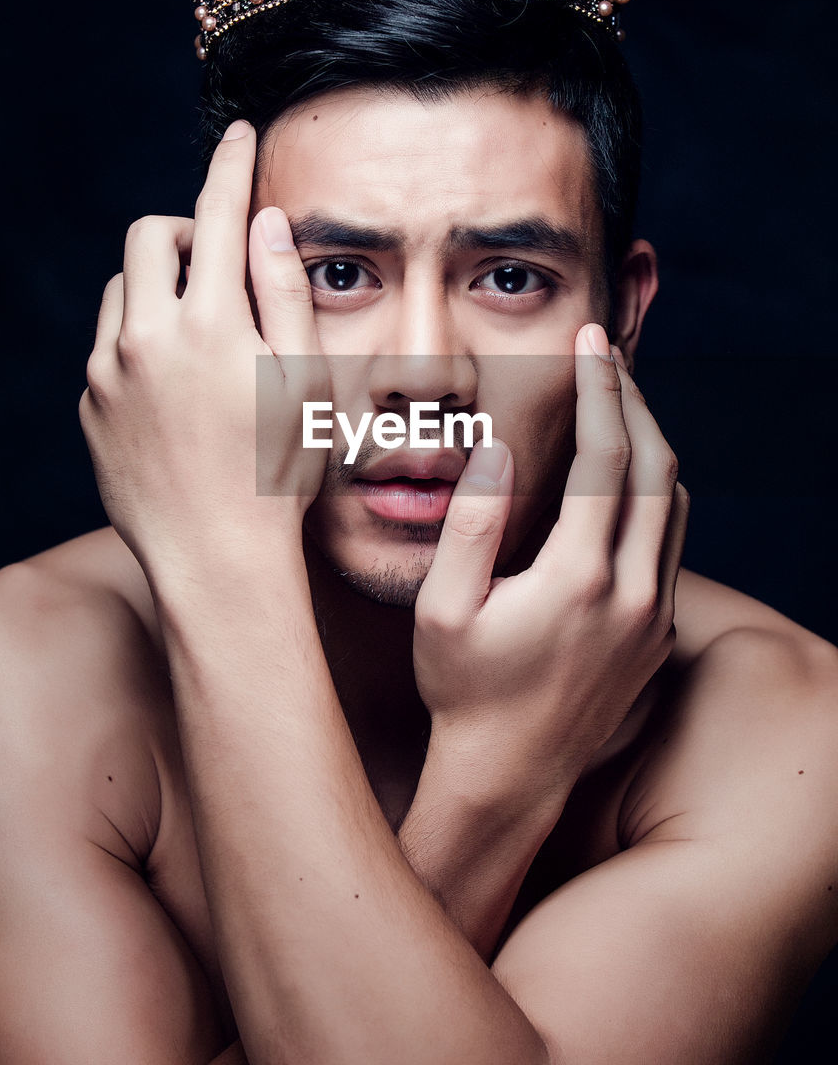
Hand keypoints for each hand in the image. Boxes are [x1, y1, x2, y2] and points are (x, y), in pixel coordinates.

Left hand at [79, 121, 328, 578]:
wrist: (218, 563)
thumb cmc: (280, 477)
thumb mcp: (305, 382)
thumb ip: (286, 293)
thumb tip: (265, 222)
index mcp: (213, 323)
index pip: (220, 213)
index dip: (233, 165)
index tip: (240, 135)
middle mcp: (148, 337)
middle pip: (150, 234)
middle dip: (186, 230)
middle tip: (221, 263)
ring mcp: (110, 374)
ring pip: (122, 289)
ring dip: (159, 285)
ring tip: (202, 330)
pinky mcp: (90, 408)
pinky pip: (107, 346)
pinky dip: (139, 339)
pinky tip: (176, 384)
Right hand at [413, 322, 688, 799]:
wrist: (510, 774)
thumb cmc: (463, 690)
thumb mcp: (442, 608)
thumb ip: (472, 522)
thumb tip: (499, 447)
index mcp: (578, 577)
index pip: (605, 455)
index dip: (598, 387)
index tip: (588, 342)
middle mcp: (632, 592)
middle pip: (657, 466)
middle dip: (634, 399)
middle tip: (606, 356)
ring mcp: (653, 615)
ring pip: (675, 502)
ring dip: (651, 442)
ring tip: (616, 403)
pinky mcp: (657, 633)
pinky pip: (672, 540)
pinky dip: (656, 491)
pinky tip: (624, 477)